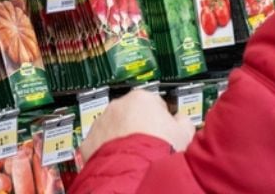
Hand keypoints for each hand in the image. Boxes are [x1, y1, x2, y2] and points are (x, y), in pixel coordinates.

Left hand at [78, 89, 196, 162]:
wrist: (136, 174)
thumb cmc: (159, 153)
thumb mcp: (185, 134)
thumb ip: (183, 121)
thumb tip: (182, 121)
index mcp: (142, 98)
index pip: (154, 102)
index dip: (161, 118)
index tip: (164, 130)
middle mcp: (118, 106)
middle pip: (131, 113)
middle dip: (139, 126)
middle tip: (150, 144)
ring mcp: (101, 123)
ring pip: (113, 127)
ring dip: (122, 137)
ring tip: (136, 155)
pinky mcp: (89, 142)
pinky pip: (100, 144)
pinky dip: (107, 151)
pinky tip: (121, 161)